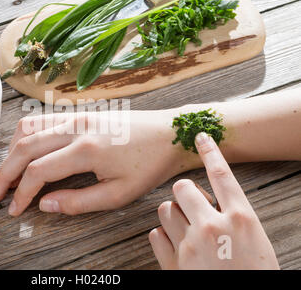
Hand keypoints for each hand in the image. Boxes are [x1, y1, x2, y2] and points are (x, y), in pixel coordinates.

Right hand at [0, 111, 191, 215]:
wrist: (168, 134)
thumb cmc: (149, 165)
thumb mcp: (119, 193)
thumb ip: (79, 201)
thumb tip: (45, 204)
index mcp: (86, 150)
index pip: (38, 171)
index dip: (20, 193)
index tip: (14, 211)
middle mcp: (75, 127)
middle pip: (24, 148)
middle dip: (3, 173)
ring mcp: (75, 116)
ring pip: (28, 129)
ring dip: (11, 152)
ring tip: (6, 174)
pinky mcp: (78, 113)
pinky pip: (41, 120)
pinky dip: (25, 136)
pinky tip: (24, 151)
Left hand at [149, 132, 279, 269]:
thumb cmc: (253, 274)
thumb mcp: (255, 242)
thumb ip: (233, 217)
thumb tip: (212, 201)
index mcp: (242, 219)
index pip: (222, 174)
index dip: (210, 151)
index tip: (200, 135)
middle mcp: (214, 227)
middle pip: (182, 187)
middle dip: (185, 194)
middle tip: (193, 207)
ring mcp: (190, 245)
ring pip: (164, 209)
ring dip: (172, 215)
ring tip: (186, 230)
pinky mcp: (172, 263)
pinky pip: (155, 235)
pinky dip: (163, 238)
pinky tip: (176, 248)